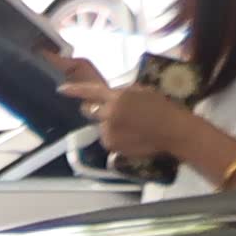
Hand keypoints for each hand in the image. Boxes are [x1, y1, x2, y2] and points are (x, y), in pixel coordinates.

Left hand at [63, 62, 210, 169]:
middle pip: (91, 111)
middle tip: (116, 112)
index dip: (75, 90)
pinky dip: (116, 138)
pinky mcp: (112, 146)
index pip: (91, 92)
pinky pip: (108, 139)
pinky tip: (132, 137)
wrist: (175, 131)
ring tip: (133, 127)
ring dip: (111, 126)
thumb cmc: (163, 108)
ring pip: (102, 127)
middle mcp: (109, 114)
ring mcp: (109, 131)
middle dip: (97, 110)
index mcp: (118, 97)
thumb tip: (111, 96)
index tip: (61, 89)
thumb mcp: (143, 92)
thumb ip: (124, 93)